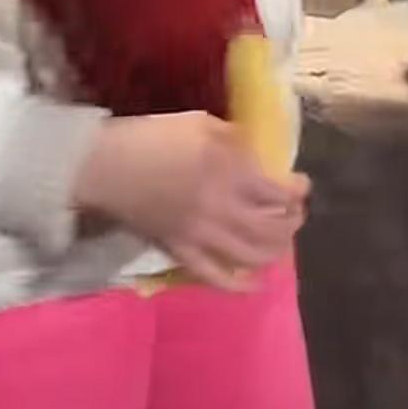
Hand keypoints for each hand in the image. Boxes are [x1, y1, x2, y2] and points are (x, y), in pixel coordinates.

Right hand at [74, 111, 309, 290]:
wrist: (106, 166)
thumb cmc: (152, 137)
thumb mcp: (201, 123)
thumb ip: (235, 139)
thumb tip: (256, 156)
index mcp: (230, 172)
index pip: (279, 191)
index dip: (298, 192)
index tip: (301, 186)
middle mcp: (222, 208)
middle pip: (272, 228)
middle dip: (292, 223)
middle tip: (293, 215)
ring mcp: (202, 235)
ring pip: (251, 255)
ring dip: (274, 251)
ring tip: (279, 243)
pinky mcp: (180, 252)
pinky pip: (214, 276)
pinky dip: (238, 284)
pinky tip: (253, 283)